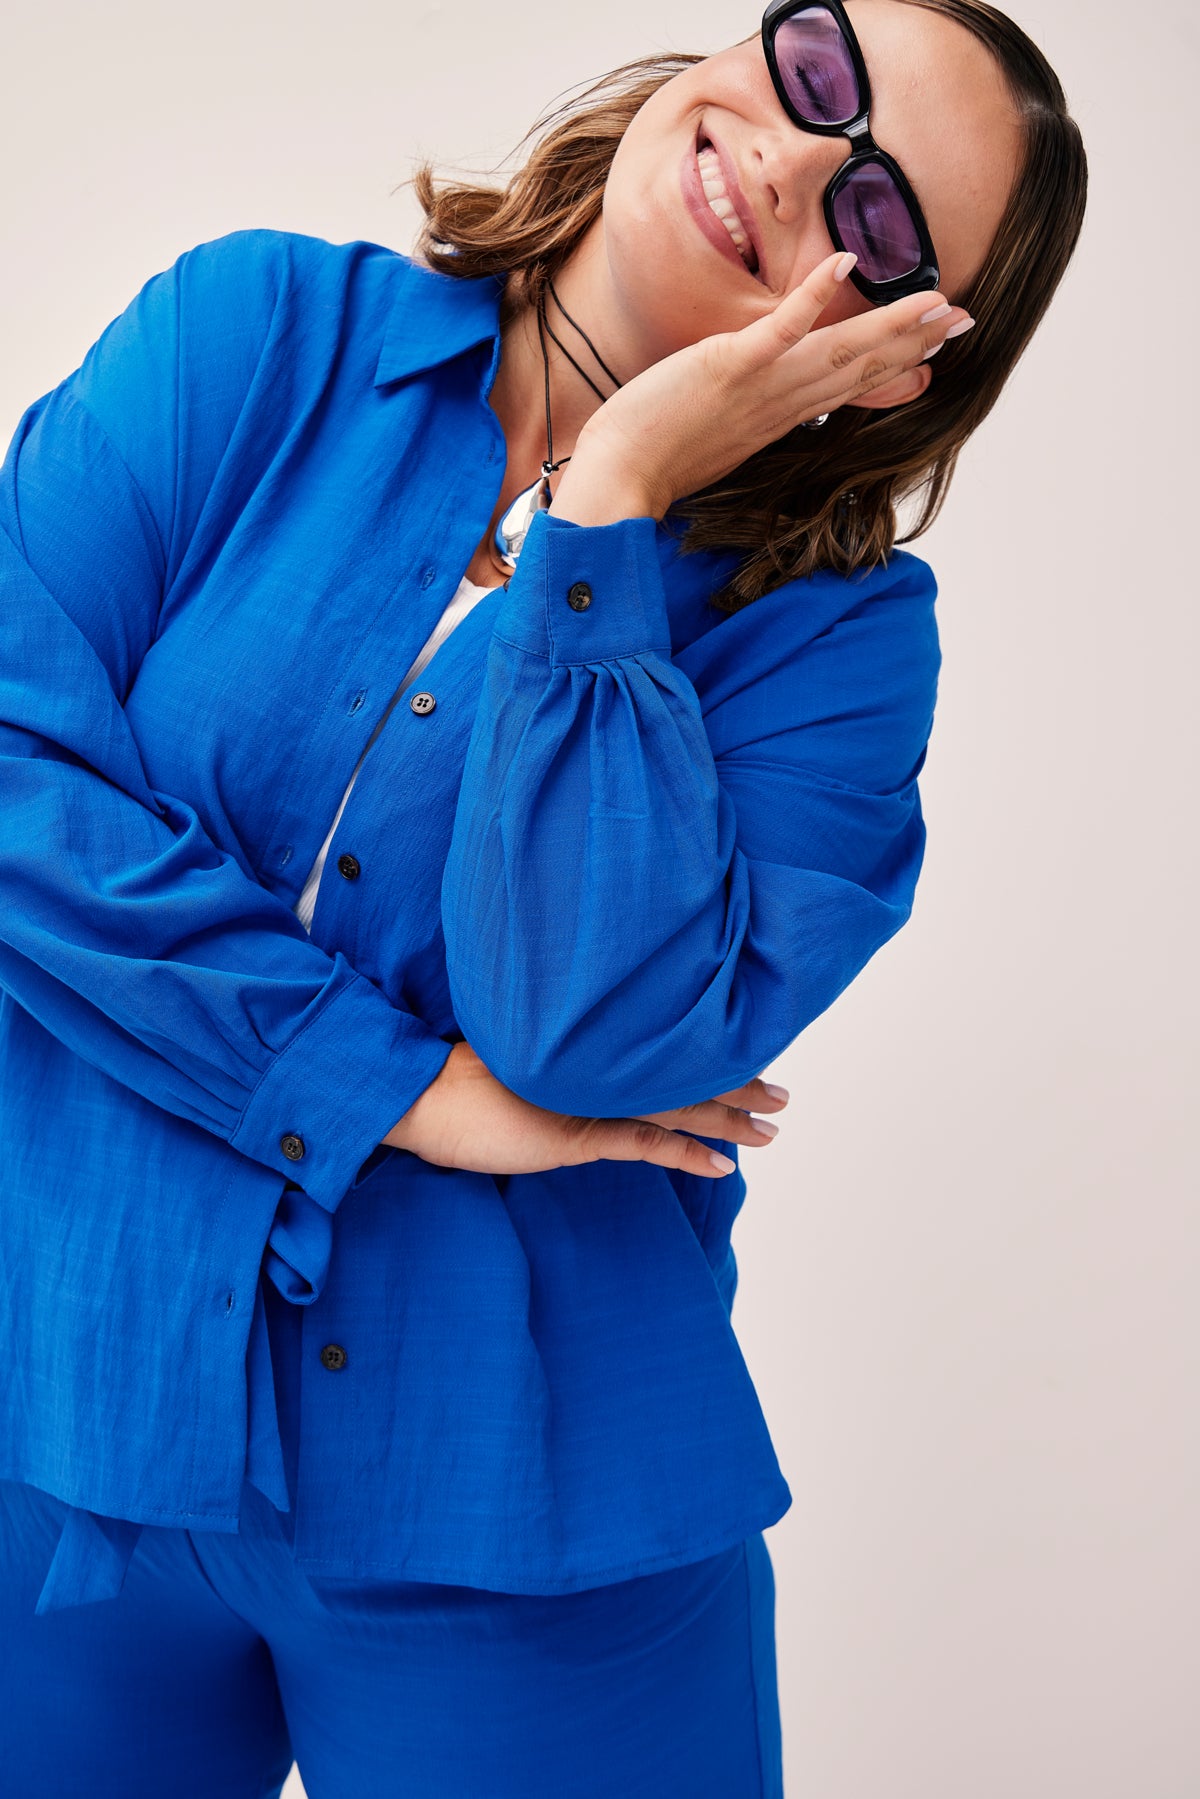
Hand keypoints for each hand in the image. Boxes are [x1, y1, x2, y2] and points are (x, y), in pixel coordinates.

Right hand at [382, 1040, 788, 1179]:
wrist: (420, 1096)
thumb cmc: (459, 1088)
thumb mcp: (522, 1074)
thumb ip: (563, 1072)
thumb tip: (590, 1076)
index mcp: (588, 1050)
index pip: (663, 1050)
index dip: (708, 1057)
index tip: (747, 1060)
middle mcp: (597, 1066)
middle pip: (683, 1072)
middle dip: (737, 1085)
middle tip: (783, 1095)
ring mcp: (589, 1098)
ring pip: (676, 1106)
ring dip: (728, 1120)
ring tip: (770, 1131)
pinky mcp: (576, 1133)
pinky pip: (646, 1144)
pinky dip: (688, 1154)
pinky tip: (724, 1166)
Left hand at [551, 251, 970, 521]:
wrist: (619, 478)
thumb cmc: (653, 459)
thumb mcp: (713, 437)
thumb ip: (743, 417)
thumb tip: (760, 406)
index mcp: (778, 419)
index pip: (846, 388)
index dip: (892, 365)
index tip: (934, 350)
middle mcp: (780, 405)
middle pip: (858, 368)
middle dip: (913, 342)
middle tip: (963, 318)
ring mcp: (759, 387)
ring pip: (838, 351)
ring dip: (889, 324)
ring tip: (936, 302)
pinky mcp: (731, 368)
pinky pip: (780, 330)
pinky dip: (813, 298)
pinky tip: (845, 264)